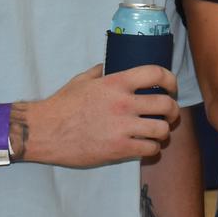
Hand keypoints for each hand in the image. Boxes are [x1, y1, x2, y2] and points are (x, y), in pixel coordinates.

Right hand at [24, 64, 179, 166]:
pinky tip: (146, 147)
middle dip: (173, 111)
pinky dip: (152, 149)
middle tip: (170, 115)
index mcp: (116, 83)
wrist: (44, 131)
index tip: (171, 88)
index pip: (157, 74)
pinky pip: (149, 149)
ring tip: (158, 132)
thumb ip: (100, 72)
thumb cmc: (61, 105)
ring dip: (164, 132)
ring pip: (162, 130)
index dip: (171, 80)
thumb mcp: (82, 80)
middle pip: (166, 105)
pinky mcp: (118, 149)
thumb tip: (110, 66)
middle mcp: (124, 104)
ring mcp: (122, 128)